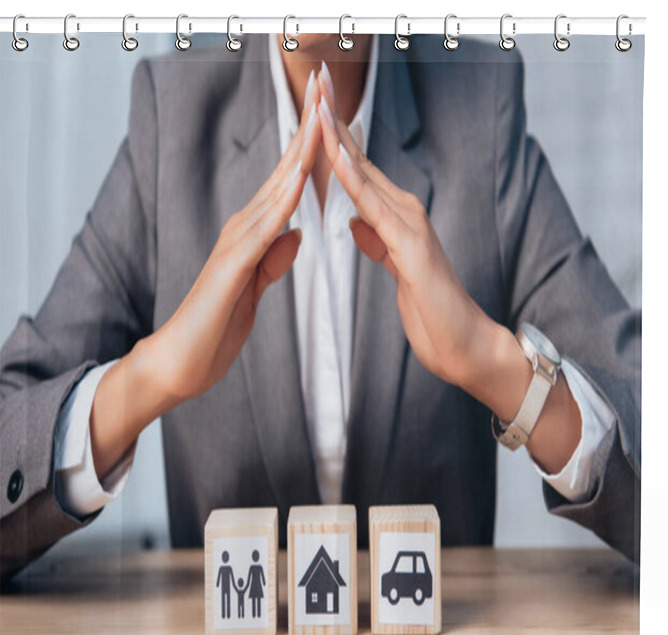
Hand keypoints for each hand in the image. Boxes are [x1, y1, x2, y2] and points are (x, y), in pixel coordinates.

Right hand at [149, 87, 320, 402]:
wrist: (183, 361)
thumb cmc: (217, 327)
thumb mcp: (255, 289)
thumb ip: (272, 261)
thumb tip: (296, 235)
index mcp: (254, 235)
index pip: (288, 185)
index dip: (311, 151)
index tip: (334, 119)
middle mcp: (243, 229)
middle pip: (283, 173)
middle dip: (307, 133)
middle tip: (327, 90)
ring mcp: (235, 244)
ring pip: (274, 190)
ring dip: (299, 153)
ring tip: (320, 116)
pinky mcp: (231, 266)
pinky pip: (262, 228)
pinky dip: (282, 201)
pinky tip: (299, 178)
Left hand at [315, 80, 528, 417]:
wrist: (464, 346)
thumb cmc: (434, 314)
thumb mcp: (398, 273)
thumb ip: (380, 244)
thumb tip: (356, 224)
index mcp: (398, 220)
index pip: (360, 173)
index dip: (335, 140)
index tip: (313, 108)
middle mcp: (406, 214)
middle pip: (362, 161)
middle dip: (336, 123)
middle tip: (316, 80)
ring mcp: (412, 228)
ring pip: (367, 176)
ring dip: (340, 141)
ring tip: (319, 105)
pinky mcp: (413, 250)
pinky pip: (376, 210)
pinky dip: (355, 183)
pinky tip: (336, 160)